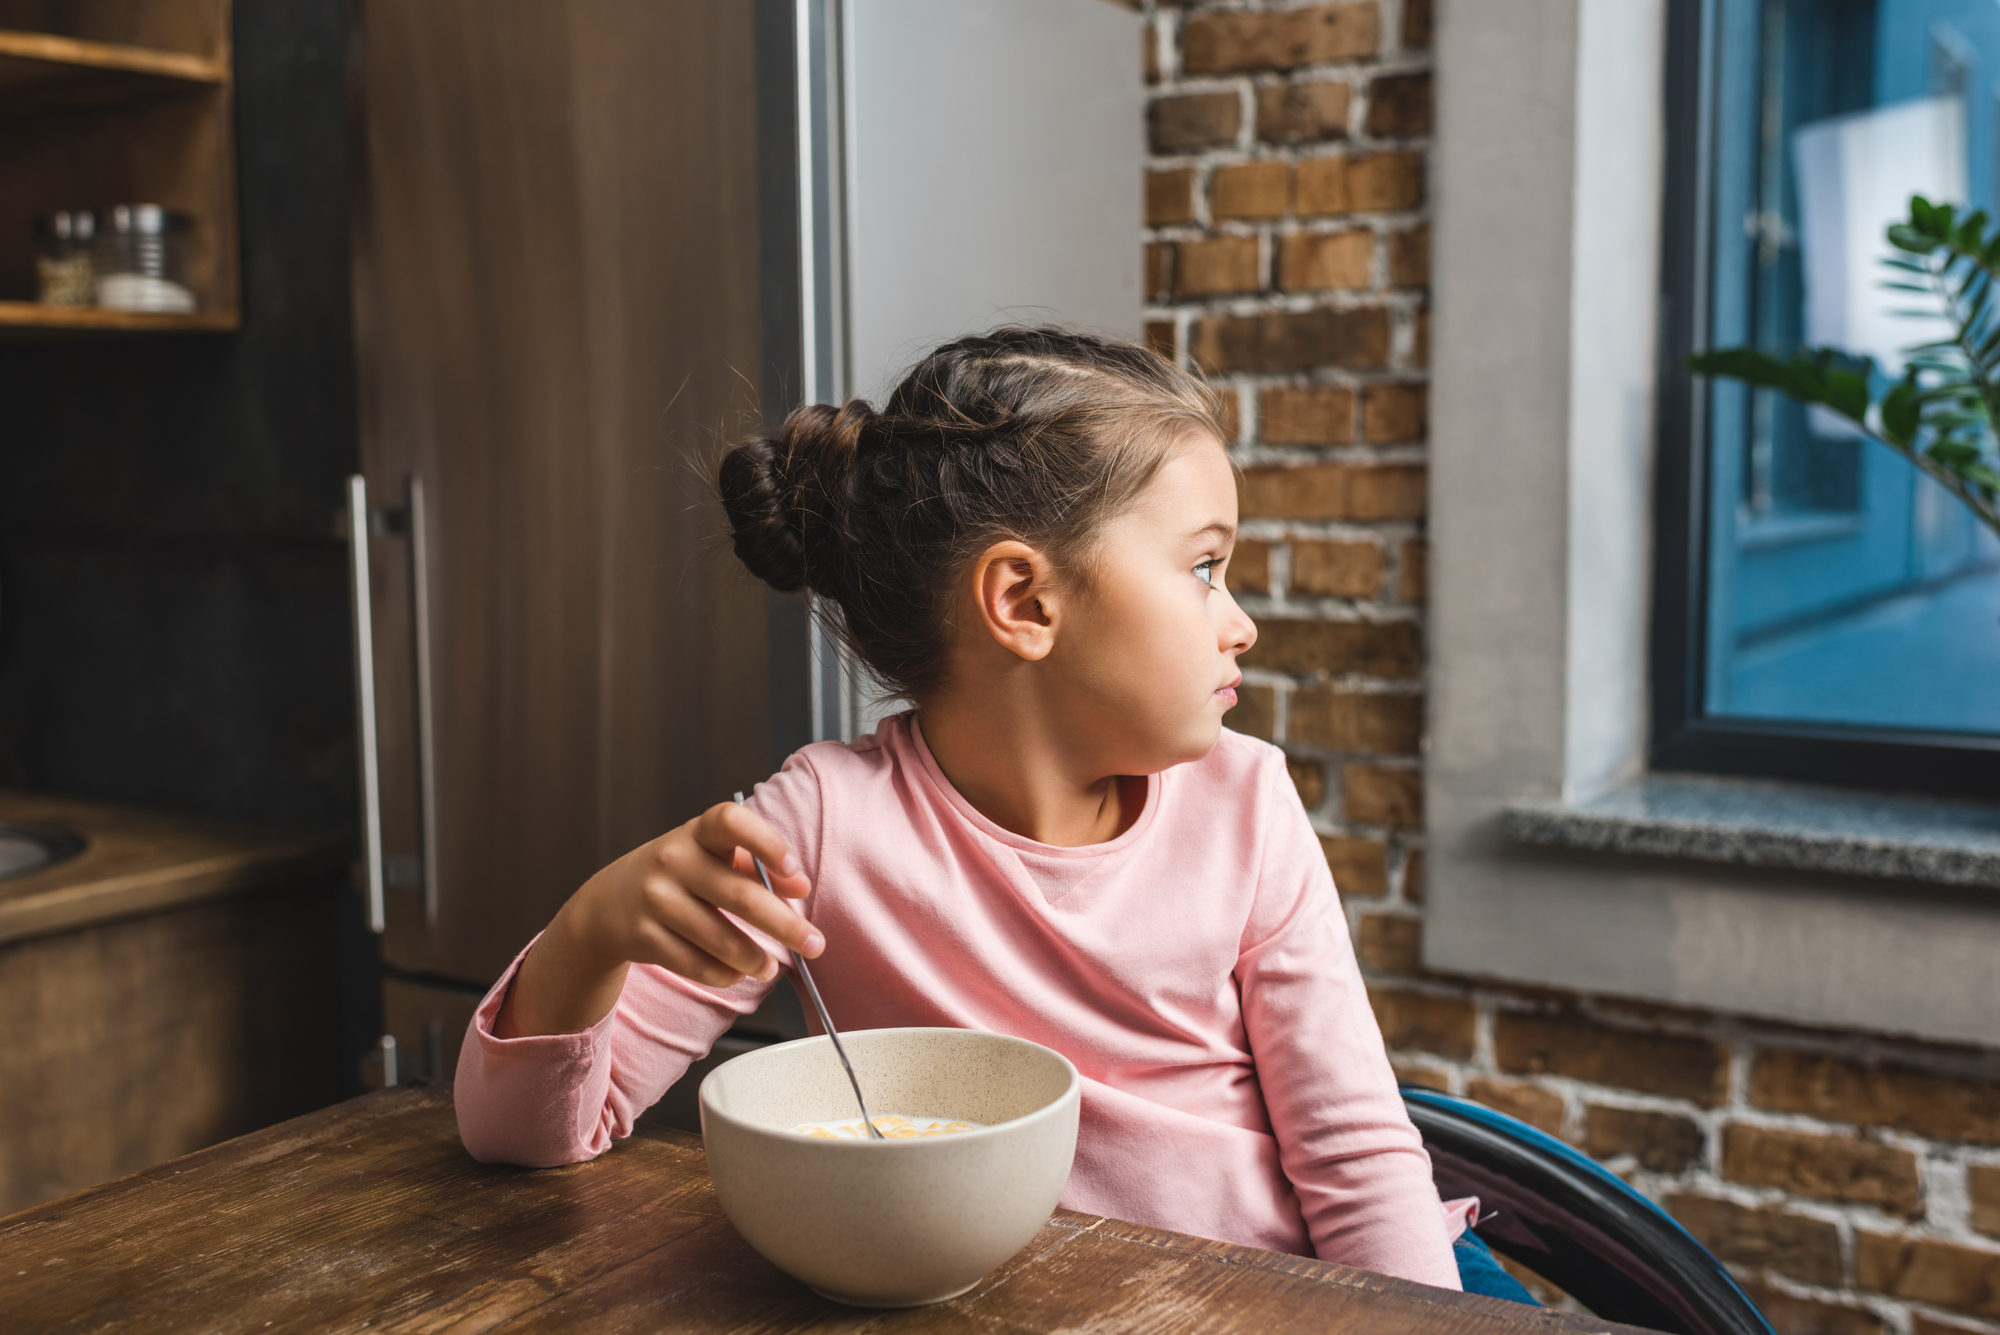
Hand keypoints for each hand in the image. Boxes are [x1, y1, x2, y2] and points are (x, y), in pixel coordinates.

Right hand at [495, 801, 820, 1037]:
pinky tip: (737, 973)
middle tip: (815, 946)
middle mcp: (673, 859)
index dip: (767, 843)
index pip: (732, 822)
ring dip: (756, 961)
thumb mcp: (712, 858)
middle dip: (786, 926)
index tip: (796, 871)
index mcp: (698, 832)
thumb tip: (801, 888)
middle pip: (740, 895)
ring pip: (721, 939)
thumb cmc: (678, 875)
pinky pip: (697, 965)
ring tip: (771, 968)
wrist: (607, 904)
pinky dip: (725, 974)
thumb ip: (759, 867)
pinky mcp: (643, 937)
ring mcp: (655, 899)